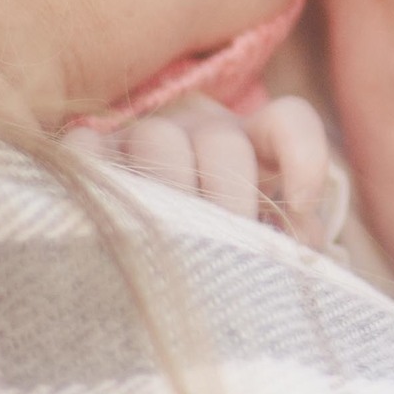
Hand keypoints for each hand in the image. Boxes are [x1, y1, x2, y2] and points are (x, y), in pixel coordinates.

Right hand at [83, 92, 343, 247]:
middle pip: (222, 141)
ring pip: (159, 138)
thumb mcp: (257, 245)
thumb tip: (305, 249)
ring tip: (170, 240)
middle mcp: (200, 133)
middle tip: (228, 243)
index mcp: (251, 148)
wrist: (135, 272)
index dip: (303, 154)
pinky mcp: (92, 154)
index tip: (300, 204)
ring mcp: (142, 139)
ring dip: (168, 189)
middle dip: (229, 195)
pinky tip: (105, 205)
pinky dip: (95, 168)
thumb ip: (287, 243)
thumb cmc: (214, 254)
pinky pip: (88, 146)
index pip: (288, 121)